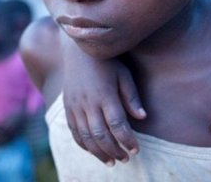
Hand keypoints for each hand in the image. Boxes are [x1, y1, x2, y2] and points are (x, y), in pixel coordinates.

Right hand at [62, 42, 145, 164]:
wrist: (77, 49)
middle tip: (126, 159)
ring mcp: (75, 105)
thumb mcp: (123, 74)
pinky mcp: (67, 107)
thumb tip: (143, 117)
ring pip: (86, 136)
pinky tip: (94, 151)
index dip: (127, 139)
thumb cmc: (106, 61)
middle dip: (114, 150)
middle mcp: (88, 102)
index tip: (136, 149)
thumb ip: (131, 96)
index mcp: (104, 94)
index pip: (117, 124)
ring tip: (111, 161)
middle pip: (101, 134)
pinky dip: (84, 145)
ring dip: (99, 152)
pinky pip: (73, 131)